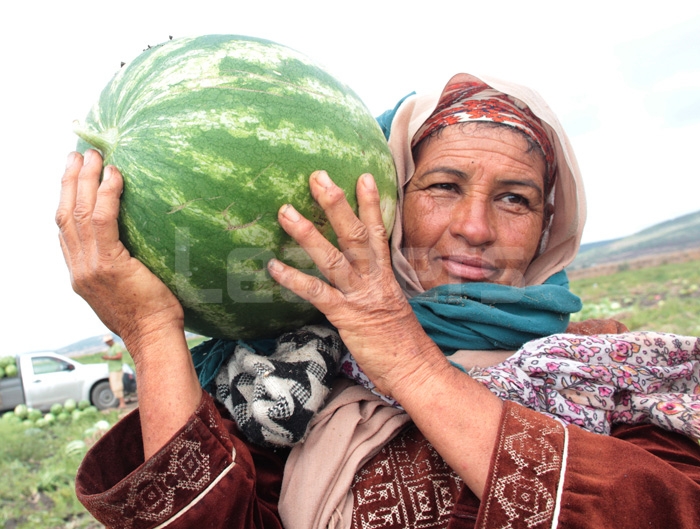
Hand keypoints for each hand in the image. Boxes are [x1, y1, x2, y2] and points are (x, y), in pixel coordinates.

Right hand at [56, 150, 184, 355]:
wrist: (153, 337)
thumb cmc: (150, 314)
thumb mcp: (124, 288)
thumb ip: (117, 265)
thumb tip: (133, 245)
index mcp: (80, 273)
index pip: (65, 229)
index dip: (66, 199)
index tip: (72, 176)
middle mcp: (78, 268)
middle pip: (65, 214)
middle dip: (69, 181)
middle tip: (77, 154)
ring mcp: (89, 267)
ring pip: (78, 212)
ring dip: (84, 179)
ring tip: (93, 155)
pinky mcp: (108, 265)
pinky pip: (103, 221)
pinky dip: (106, 195)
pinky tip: (114, 176)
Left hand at [267, 170, 447, 395]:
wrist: (413, 368)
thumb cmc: (399, 339)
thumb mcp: (388, 304)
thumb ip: (373, 285)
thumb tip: (358, 274)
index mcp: (384, 274)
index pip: (377, 231)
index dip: (370, 203)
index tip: (363, 176)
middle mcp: (373, 278)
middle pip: (354, 234)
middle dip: (336, 204)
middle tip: (318, 177)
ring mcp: (359, 295)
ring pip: (333, 257)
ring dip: (308, 234)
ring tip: (285, 212)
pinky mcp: (346, 316)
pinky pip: (317, 293)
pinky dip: (294, 279)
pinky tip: (274, 266)